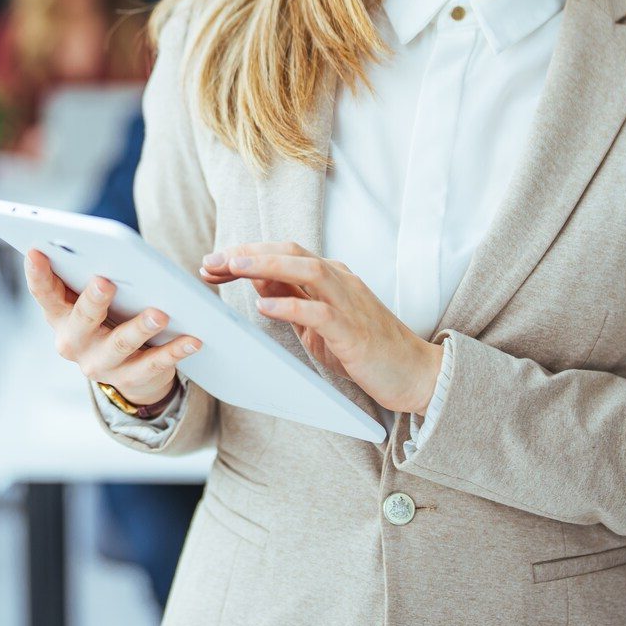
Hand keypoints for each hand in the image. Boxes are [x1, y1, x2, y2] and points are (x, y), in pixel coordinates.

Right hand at [24, 250, 198, 408]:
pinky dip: (174, 351)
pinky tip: (193, 339)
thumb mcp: (92, 297)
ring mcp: (100, 364)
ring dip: (140, 327)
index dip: (37, 273)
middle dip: (93, 301)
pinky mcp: (129, 379)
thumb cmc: (106, 315)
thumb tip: (109, 248)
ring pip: (120, 345)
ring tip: (160, 313)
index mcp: (59, 315)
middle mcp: (73, 342)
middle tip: (105, 281)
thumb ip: (90, 275)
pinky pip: (153, 365)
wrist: (124, 368)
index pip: (44, 293)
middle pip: (82, 321)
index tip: (36, 251)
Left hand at [200, 242, 443, 415]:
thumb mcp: (320, 322)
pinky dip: (291, 305)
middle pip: (290, 251)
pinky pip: (320, 312)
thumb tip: (257, 280)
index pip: (283, 253)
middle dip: (248, 253)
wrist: (415, 374)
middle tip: (210, 261)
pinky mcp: (354, 331)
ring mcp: (349, 303)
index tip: (212, 263)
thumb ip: (294, 298)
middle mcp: (340, 281)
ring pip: (307, 269)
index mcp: (331, 277)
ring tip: (233, 267)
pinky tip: (265, 306)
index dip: (246, 253)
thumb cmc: (365, 350)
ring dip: (266, 265)